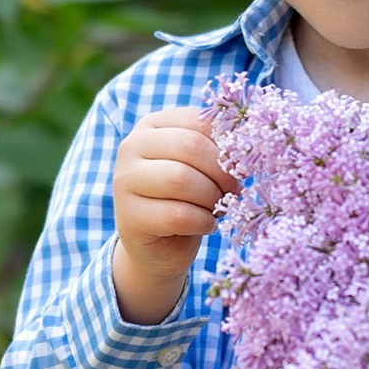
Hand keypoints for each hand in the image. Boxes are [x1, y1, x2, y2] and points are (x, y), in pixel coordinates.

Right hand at [112, 110, 233, 322]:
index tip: (238, 167)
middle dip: (221, 172)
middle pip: (189, 146)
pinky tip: (207, 225)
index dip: (225, 145)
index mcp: (152, 126)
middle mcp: (131, 147)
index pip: (197, 121)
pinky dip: (203, 222)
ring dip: (212, 197)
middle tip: (234, 191)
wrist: (160, 246)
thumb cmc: (187, 199)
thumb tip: (244, 142)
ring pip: (180, 179)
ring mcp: (124, 181)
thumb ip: (215, 148)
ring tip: (218, 208)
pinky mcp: (129, 217)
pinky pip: (177, 215)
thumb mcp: (200, 166)